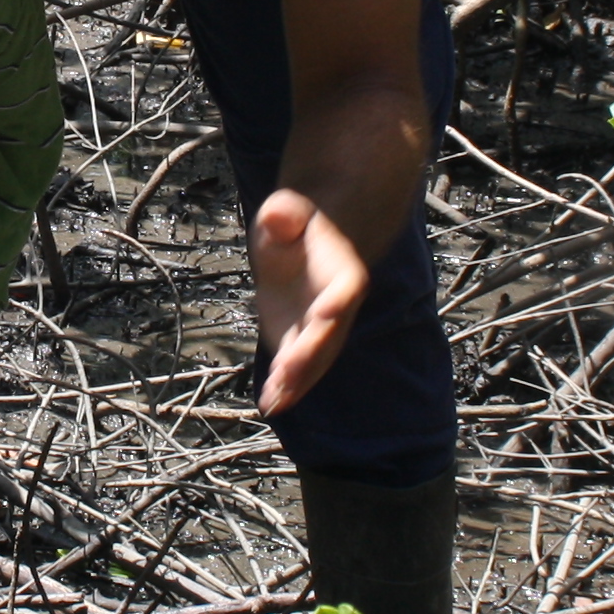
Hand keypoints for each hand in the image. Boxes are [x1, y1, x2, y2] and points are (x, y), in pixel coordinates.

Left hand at [250, 187, 368, 415]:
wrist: (305, 241)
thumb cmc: (296, 223)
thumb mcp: (287, 210)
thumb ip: (284, 214)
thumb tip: (277, 216)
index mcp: (344, 274)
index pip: (343, 293)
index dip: (334, 306)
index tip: (323, 318)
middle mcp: (339, 309)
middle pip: (328, 336)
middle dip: (309, 357)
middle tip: (287, 377)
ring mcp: (321, 330)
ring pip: (314, 360)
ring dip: (296, 381)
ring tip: (275, 402)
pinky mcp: (301, 342)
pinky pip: (296, 368)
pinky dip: (285, 386)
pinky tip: (269, 403)